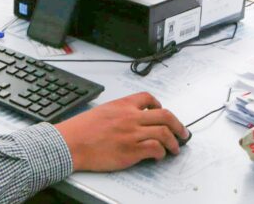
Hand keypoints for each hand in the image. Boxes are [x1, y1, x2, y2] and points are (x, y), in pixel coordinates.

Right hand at [55, 92, 187, 171]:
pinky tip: (159, 156)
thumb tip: (130, 120)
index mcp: (122, 105)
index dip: (159, 105)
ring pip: (164, 133)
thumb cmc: (81, 129)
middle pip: (165, 116)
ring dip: (174, 142)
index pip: (148, 98)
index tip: (162, 111)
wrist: (71, 143)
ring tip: (175, 148)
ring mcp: (132, 134)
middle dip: (179, 125)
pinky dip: (161, 153)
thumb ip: (118, 113)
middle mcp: (130, 117)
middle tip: (183, 133)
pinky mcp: (131, 151)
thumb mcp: (101, 112)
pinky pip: (155, 149)